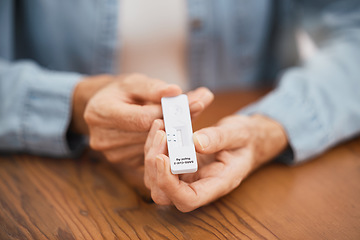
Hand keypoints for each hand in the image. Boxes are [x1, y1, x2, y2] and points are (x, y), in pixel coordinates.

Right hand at [72, 73, 213, 163]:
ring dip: (173, 135)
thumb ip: (155, 88)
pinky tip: (173, 134)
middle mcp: (102, 137)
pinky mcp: (124, 163)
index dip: (167, 113)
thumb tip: (176, 92)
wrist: (104, 109)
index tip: (187, 104)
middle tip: (196, 110)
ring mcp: (112, 154)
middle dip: (175, 123)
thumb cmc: (120, 93)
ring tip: (186, 120)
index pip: (142, 119)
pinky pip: (152, 156)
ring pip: (153, 147)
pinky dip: (165, 145)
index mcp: (100, 112)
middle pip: (148, 135)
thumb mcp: (135, 83)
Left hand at [144, 114, 287, 211]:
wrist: (246, 138)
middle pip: (164, 194)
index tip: (162, 158)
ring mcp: (186, 178)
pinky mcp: (178, 167)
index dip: (170, 185)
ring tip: (161, 127)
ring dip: (151, 154)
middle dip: (155, 167)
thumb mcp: (238, 133)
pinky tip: (160, 126)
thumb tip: (196, 142)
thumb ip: (219, 138)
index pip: (188, 199)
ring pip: (155, 180)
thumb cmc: (246, 139)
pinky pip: (157, 164)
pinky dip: (154, 146)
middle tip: (161, 135)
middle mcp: (198, 186)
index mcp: (217, 184)